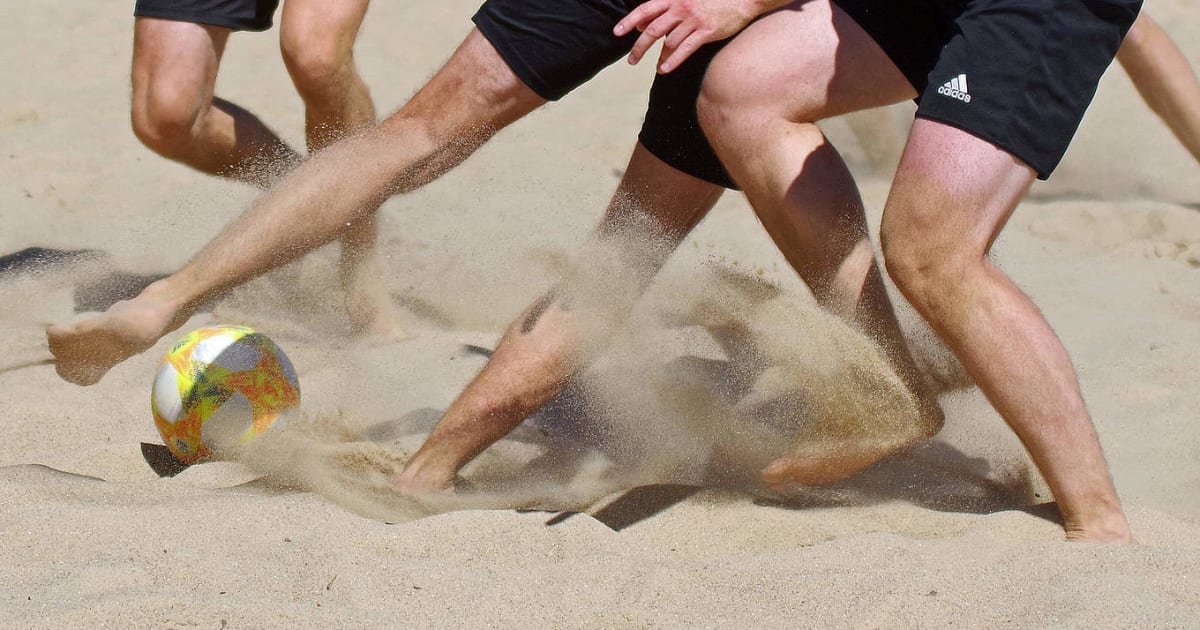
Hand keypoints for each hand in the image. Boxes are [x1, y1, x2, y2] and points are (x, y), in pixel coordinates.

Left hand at [613, 0, 759, 72]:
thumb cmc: (712, 0)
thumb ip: (664, 10)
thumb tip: (642, 25)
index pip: (645, 10)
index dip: (629, 21)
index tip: (617, 32)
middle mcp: (681, 8)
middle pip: (653, 30)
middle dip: (639, 47)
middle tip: (631, 61)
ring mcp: (693, 20)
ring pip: (668, 42)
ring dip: (659, 57)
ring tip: (656, 67)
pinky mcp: (705, 32)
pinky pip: (684, 49)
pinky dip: (672, 61)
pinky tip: (664, 69)